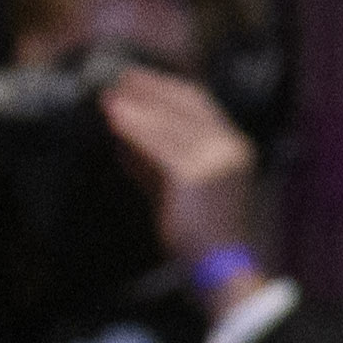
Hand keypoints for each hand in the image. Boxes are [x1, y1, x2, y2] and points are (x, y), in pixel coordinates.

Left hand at [90, 64, 262, 270]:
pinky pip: (158, 144)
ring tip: (109, 98)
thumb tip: (123, 141)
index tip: (138, 79)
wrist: (221, 265)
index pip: (200, 104)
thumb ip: (155, 164)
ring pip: (169, 121)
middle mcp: (228, 147)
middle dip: (150, 87)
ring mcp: (214, 159)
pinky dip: (134, 129)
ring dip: (136, 105)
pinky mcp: (194, 175)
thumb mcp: (179, 190)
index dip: (167, 88)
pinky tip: (115, 121)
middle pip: (186, 104)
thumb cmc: (203, 235)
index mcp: (233, 147)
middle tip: (119, 78)